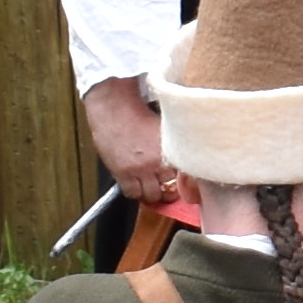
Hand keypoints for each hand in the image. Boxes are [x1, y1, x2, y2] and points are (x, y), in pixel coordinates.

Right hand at [83, 77, 181, 209]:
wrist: (115, 107)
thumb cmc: (141, 113)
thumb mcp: (166, 128)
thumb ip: (175, 146)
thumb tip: (184, 160)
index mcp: (171, 150)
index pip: (185, 177)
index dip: (186, 183)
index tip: (184, 184)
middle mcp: (156, 162)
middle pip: (169, 190)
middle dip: (169, 191)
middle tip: (167, 189)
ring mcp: (138, 169)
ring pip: (151, 195)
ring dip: (152, 194)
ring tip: (152, 188)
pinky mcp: (121, 173)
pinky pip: (131, 193)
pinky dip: (135, 192)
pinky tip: (136, 185)